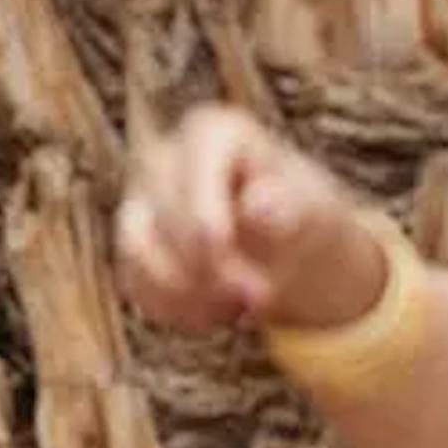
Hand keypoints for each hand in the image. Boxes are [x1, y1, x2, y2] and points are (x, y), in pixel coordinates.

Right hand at [116, 107, 388, 341]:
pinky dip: (172, 307)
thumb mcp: (314, 210)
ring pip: (136, 246)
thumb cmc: (304, 215)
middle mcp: (167, 156)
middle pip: (164, 211)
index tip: (227, 253)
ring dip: (185, 291)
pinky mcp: (134, 243)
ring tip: (238, 311)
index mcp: (213, 131)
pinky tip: (214, 316)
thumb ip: (289, 205)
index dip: (203, 214)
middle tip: (262, 298)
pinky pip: (134, 279)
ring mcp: (142, 199)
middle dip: (210, 265)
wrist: (291, 245)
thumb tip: (258, 206)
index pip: (191, 167)